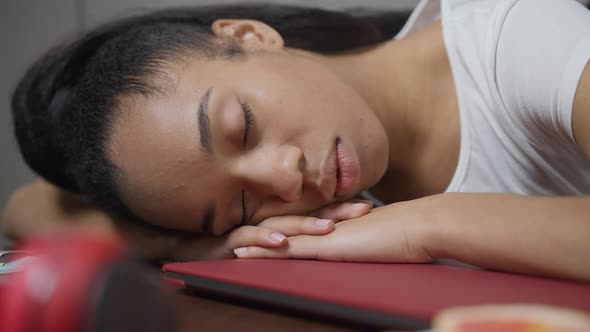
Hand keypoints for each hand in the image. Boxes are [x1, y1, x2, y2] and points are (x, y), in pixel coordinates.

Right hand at [167, 199, 373, 261]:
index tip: (367, 206)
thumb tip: (324, 239)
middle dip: (335, 211)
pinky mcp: (231, 241)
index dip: (339, 208)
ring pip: (282, 224)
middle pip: (306, 214)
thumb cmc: (232, 245)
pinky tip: (280, 242)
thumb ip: (290, 239)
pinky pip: (249, 238)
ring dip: (305, 225)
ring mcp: (251, 228)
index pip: (314, 212)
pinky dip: (264, 239)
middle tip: (363, 209)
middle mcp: (269, 221)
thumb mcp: (267, 244)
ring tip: (329, 228)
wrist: (192, 247)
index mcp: (280, 221)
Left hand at [233, 199, 433, 262]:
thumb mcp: (385, 240)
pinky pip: (286, 248)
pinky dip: (263, 251)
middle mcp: (327, 226)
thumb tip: (375, 247)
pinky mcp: (325, 246)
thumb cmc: (410, 235)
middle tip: (237, 236)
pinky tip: (243, 253)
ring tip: (230, 244)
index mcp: (339, 225)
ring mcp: (324, 234)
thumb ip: (373, 243)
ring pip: (280, 236)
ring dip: (254, 240)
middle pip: (287, 227)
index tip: (265, 232)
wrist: (419, 226)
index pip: (306, 227)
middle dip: (262, 231)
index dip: (284, 229)